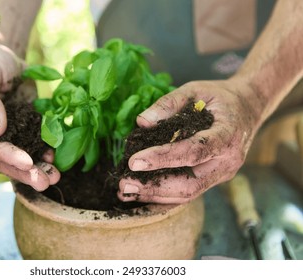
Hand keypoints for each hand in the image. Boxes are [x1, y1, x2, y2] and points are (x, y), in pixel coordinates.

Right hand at [0, 43, 59, 190]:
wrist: (6, 58)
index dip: (7, 156)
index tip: (27, 162)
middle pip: (5, 160)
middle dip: (25, 173)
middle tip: (45, 182)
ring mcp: (9, 133)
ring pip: (21, 158)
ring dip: (38, 169)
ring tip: (55, 178)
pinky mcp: (25, 128)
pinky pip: (35, 145)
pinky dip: (45, 154)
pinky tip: (56, 159)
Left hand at [117, 79, 259, 203]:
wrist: (249, 108)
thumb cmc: (220, 97)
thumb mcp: (195, 89)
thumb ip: (168, 104)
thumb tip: (141, 122)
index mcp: (228, 135)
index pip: (194, 151)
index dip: (163, 158)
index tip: (134, 161)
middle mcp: (228, 161)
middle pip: (191, 184)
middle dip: (154, 186)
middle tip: (124, 184)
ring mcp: (222, 174)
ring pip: (188, 194)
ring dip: (155, 195)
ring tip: (126, 191)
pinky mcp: (214, 179)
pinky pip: (189, 192)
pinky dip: (164, 194)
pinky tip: (141, 192)